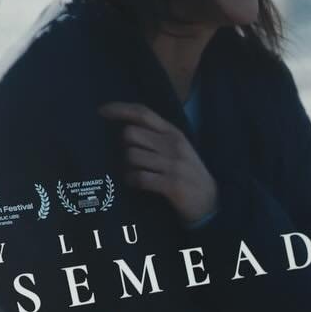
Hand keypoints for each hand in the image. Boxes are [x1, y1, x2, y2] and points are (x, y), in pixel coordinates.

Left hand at [99, 102, 218, 225]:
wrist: (209, 201)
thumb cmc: (188, 173)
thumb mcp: (177, 149)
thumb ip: (156, 137)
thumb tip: (125, 130)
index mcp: (174, 133)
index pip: (143, 113)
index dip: (120, 109)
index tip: (101, 111)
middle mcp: (173, 145)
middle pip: (131, 134)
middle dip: (125, 146)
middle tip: (132, 159)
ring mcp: (173, 164)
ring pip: (131, 156)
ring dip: (128, 167)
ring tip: (137, 173)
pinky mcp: (171, 183)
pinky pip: (139, 177)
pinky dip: (133, 181)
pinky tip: (137, 184)